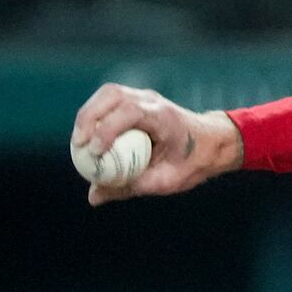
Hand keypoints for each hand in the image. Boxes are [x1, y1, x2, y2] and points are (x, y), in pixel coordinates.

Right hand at [70, 83, 242, 206]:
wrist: (213, 142)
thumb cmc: (193, 163)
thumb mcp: (167, 181)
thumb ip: (131, 187)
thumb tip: (93, 197)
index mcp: (165, 117)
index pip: (130, 112)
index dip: (108, 129)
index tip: (96, 152)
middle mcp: (152, 100)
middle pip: (112, 95)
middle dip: (89, 118)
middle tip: (78, 145)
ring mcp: (143, 96)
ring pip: (107, 94)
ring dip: (88, 114)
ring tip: (79, 141)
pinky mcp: (136, 99)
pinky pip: (109, 101)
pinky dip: (94, 115)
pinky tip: (88, 137)